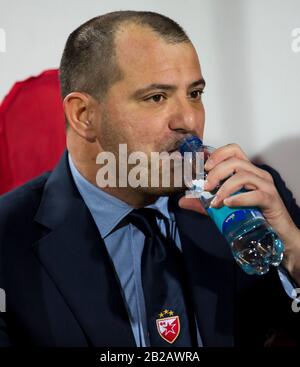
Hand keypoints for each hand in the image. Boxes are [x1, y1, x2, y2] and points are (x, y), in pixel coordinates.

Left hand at [179, 143, 299, 282]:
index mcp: (247, 171)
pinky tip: (228, 204)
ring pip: (244, 175)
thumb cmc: (251, 216)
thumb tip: (181, 201)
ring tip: (215, 201)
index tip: (204, 167)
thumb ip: (203, 203)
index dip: (217, 154)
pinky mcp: (271, 200)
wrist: (276, 233)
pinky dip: (239, 198)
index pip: (234, 150)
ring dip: (225, 188)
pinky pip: (255, 194)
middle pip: (235, 161)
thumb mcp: (223, 207)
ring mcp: (266, 186)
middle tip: (206, 187)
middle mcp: (257, 174)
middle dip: (216, 172)